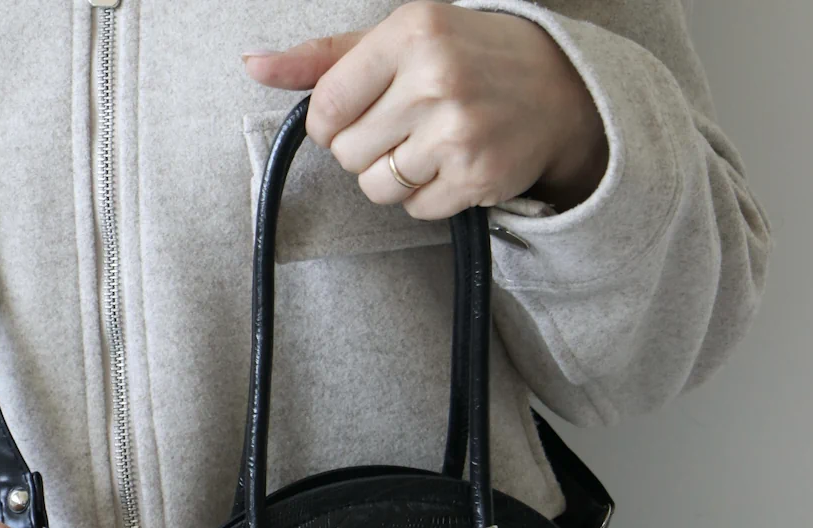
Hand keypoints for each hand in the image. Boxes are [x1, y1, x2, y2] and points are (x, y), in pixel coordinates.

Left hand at [242, 1, 607, 217]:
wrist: (558, 90)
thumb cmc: (467, 58)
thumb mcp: (399, 38)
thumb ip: (324, 58)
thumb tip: (254, 65)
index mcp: (410, 32)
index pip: (325, 107)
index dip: (331, 123)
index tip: (357, 115)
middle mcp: (435, 79)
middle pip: (345, 154)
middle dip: (363, 150)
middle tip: (401, 129)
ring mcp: (459, 133)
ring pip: (375, 187)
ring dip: (391, 177)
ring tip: (424, 148)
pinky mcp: (477, 178)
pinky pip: (414, 210)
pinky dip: (425, 197)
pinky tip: (449, 166)